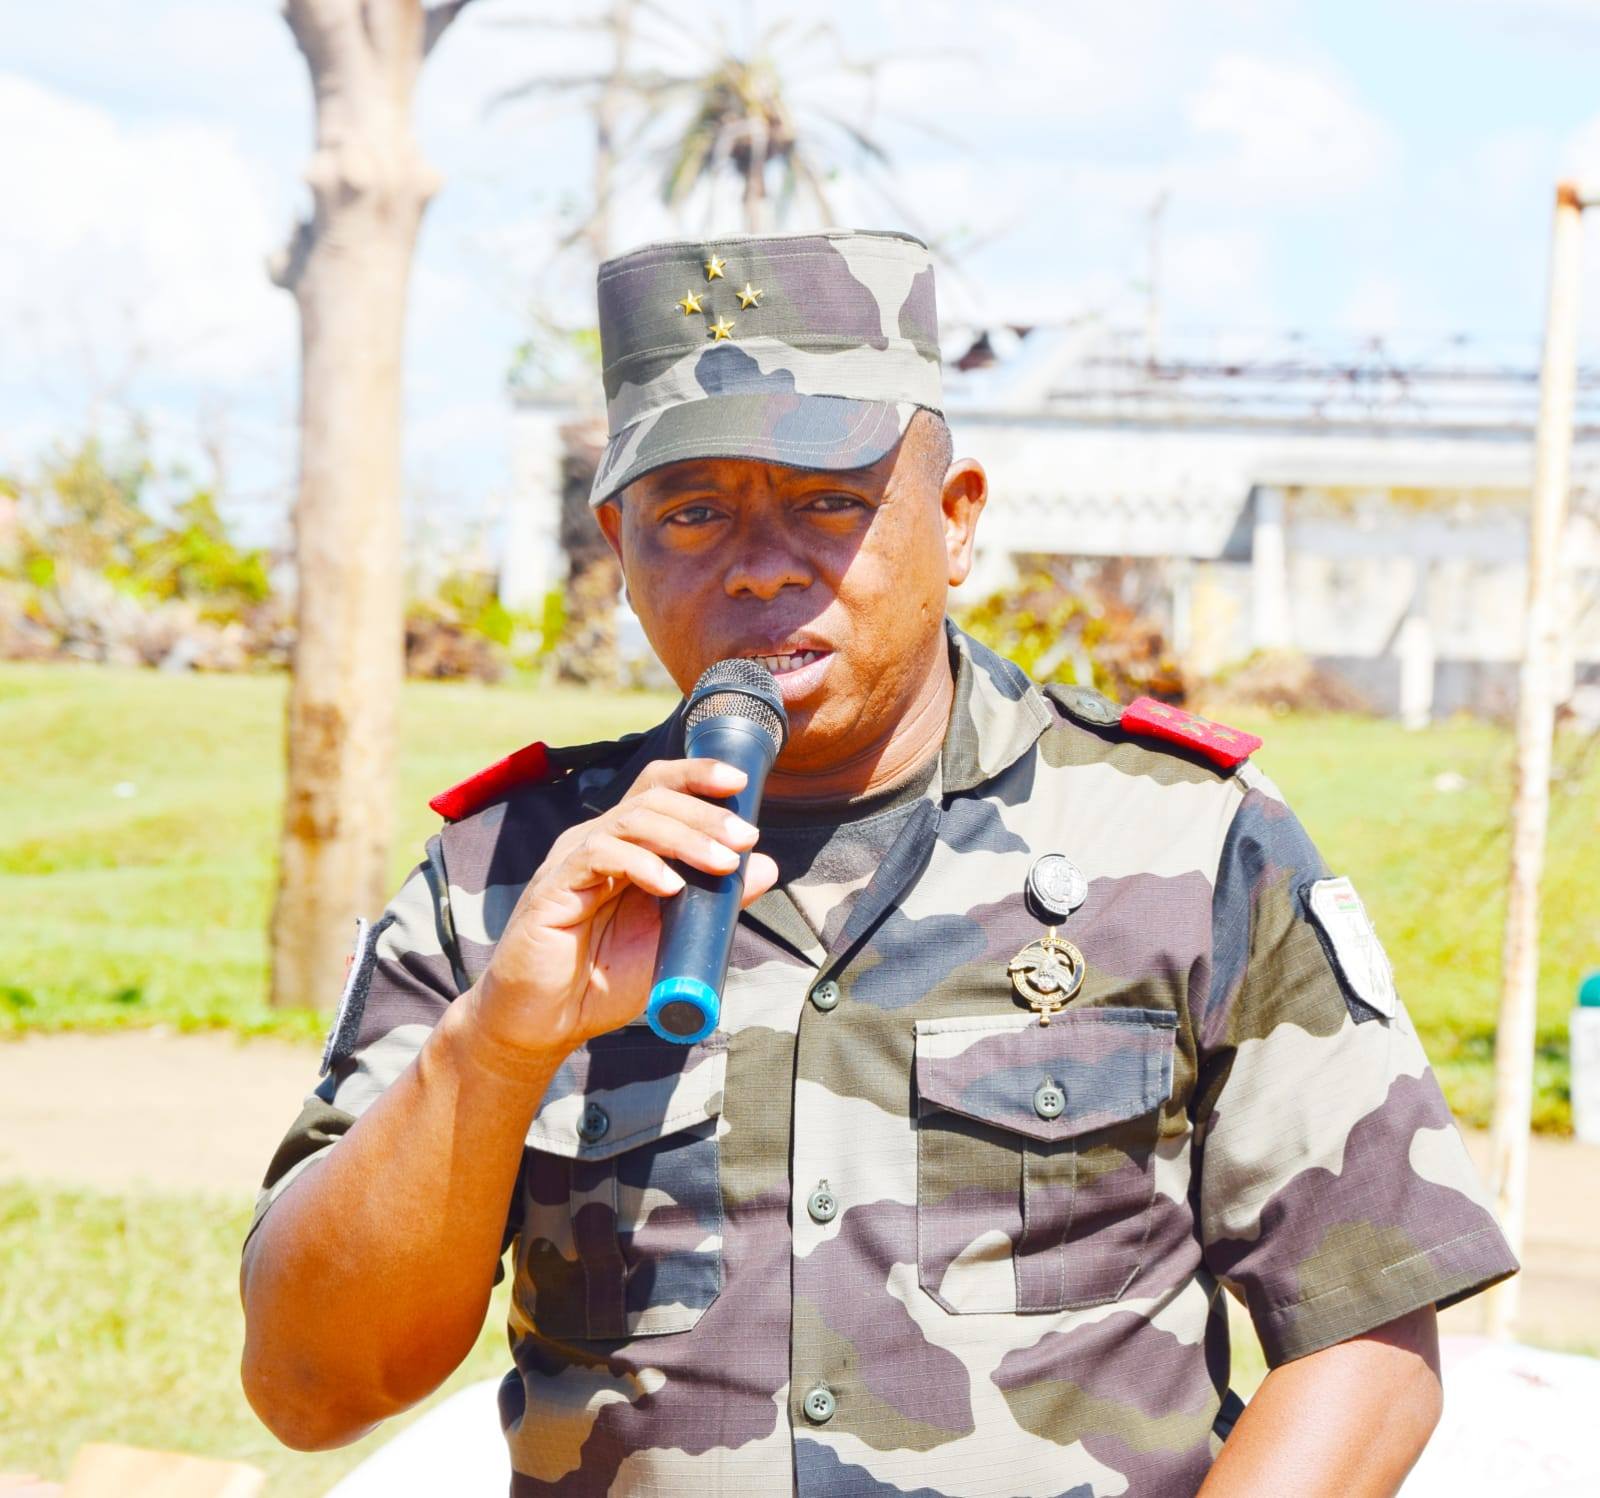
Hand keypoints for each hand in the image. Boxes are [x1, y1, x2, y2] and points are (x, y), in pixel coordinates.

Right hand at [459, 758, 777, 1070]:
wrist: (545, 1023)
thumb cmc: (604, 980)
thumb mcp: (674, 938)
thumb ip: (716, 903)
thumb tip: (767, 866)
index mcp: (623, 846)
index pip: (658, 791)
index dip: (696, 777)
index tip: (741, 783)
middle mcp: (595, 842)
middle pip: (651, 798)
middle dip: (705, 813)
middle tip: (745, 838)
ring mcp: (571, 861)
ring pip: (630, 820)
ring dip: (684, 837)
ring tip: (723, 864)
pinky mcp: (552, 889)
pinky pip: (598, 857)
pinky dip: (641, 865)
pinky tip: (671, 886)